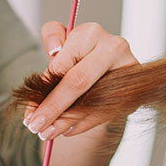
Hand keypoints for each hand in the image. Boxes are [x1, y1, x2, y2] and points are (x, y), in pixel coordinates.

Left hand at [21, 21, 137, 139]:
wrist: (111, 72)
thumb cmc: (82, 59)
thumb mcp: (63, 46)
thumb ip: (51, 39)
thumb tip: (53, 50)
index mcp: (90, 33)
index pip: (62, 65)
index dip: (42, 92)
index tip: (30, 114)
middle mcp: (113, 47)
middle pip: (78, 81)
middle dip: (54, 108)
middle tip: (36, 127)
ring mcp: (128, 69)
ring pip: (93, 100)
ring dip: (67, 121)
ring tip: (49, 133)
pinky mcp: (135, 90)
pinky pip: (106, 111)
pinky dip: (85, 123)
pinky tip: (69, 129)